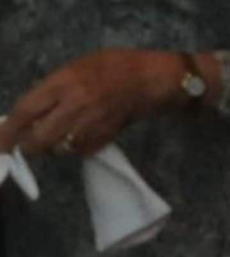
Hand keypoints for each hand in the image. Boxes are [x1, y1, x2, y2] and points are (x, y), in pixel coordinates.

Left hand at [0, 49, 215, 158]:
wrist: (150, 81)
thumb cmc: (114, 67)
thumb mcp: (77, 69)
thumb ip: (56, 90)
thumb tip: (35, 112)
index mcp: (64, 83)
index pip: (27, 110)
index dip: (11, 129)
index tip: (2, 143)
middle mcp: (76, 106)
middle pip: (42, 137)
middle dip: (30, 146)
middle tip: (26, 148)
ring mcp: (93, 125)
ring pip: (62, 148)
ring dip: (54, 148)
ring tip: (54, 140)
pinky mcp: (107, 138)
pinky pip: (82, 151)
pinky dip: (74, 149)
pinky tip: (77, 140)